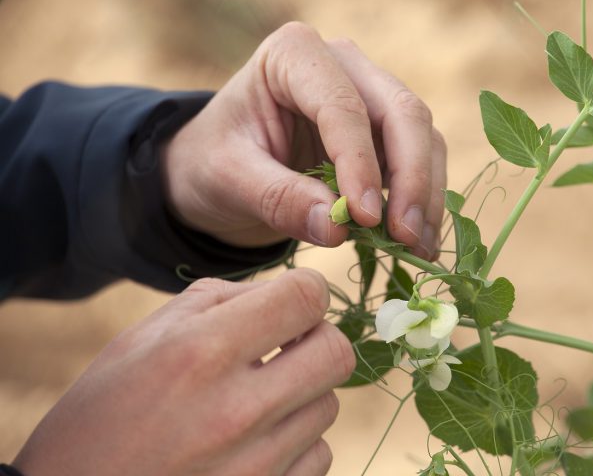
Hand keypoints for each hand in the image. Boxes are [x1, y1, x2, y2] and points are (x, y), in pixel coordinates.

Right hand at [13, 269, 353, 475]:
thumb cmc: (100, 416)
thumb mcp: (141, 339)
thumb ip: (217, 301)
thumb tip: (279, 291)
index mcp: (201, 353)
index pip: (305, 298)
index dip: (307, 289)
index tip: (294, 299)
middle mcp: (236, 410)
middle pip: (336, 352)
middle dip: (318, 338)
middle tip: (287, 345)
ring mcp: (255, 465)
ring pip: (329, 405)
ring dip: (304, 392)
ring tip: (259, 398)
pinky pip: (318, 455)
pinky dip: (298, 440)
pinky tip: (257, 439)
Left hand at [162, 21, 446, 259]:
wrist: (222, 168)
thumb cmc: (215, 160)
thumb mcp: (228, 178)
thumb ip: (277, 198)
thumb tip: (337, 229)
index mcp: (294, 54)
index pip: (343, 105)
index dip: (359, 163)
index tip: (364, 219)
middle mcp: (344, 64)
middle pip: (402, 112)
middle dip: (411, 177)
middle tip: (405, 237)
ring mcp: (372, 95)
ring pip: (423, 137)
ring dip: (425, 195)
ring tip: (417, 249)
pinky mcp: (387, 132)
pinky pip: (421, 161)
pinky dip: (424, 203)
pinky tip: (418, 242)